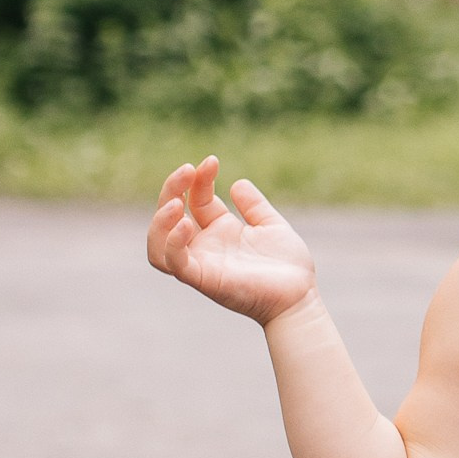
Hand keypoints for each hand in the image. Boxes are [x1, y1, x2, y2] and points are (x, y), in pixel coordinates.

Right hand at [146, 157, 317, 327]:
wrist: (300, 296)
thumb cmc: (288, 266)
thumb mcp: (272, 225)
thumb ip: (254, 205)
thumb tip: (237, 183)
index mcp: (219, 230)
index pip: (195, 199)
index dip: (199, 179)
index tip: (212, 161)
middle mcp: (205, 246)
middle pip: (169, 216)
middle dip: (172, 189)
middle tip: (188, 169)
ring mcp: (202, 263)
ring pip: (158, 244)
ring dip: (159, 220)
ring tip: (176, 202)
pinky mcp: (204, 279)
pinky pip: (175, 263)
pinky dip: (173, 243)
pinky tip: (185, 223)